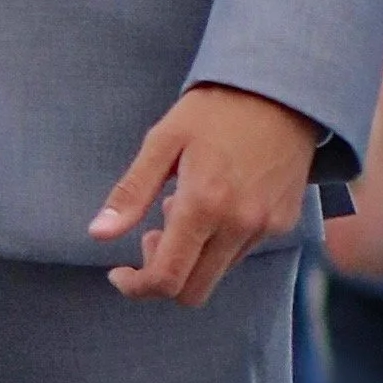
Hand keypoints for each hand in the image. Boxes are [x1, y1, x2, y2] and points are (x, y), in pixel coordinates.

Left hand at [90, 83, 319, 306]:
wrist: (282, 90)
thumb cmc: (215, 110)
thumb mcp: (163, 141)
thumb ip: (131, 193)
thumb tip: (98, 234)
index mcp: (203, 205)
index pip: (166, 279)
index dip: (136, 286)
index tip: (120, 273)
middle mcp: (239, 225)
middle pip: (193, 291)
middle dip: (163, 276)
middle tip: (153, 235)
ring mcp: (266, 227)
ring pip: (217, 273)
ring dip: (193, 256)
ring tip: (187, 207)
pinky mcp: (284, 222)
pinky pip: (242, 252)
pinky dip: (219, 243)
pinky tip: (216, 203)